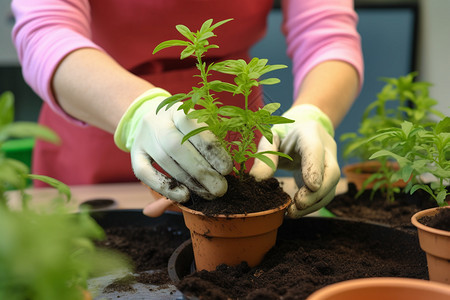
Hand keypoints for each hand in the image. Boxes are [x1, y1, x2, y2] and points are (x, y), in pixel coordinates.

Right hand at [114, 88, 232, 202]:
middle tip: (220, 188)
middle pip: (176, 146)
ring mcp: (143, 137)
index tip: (227, 169)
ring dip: (189, 181)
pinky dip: (164, 186)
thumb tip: (226, 169)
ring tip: (208, 194)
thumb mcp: (196, 125)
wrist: (152, 119)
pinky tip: (183, 196)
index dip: (211, 149)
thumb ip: (208, 142)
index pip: (194, 127)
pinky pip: (144, 172)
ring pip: (164, 161)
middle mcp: (158, 121)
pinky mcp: (135, 154)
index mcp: (177, 109)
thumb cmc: (184, 127)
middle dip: (201, 170)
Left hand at [250, 104, 339, 217]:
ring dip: (314, 203)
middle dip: (318, 192)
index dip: (315, 168)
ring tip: (293, 212)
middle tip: (298, 205)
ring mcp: (331, 162)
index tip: (312, 186)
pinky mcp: (329, 177)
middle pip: (332, 171)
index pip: (316, 149)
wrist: (299, 132)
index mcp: (309, 132)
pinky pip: (326, 193)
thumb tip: (258, 179)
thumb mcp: (270, 139)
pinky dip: (313, 205)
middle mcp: (326, 147)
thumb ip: (264, 156)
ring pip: (331, 186)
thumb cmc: (282, 135)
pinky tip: (298, 211)